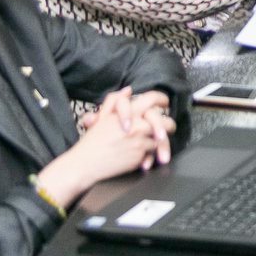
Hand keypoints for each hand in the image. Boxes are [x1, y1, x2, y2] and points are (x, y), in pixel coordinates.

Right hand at [37, 88, 167, 205]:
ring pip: (162, 140)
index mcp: (129, 113)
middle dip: (168, 125)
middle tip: (167, 127)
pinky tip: (145, 159)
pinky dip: (150, 157)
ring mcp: (141, 141)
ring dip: (161, 143)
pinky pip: (153, 154)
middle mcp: (138, 125)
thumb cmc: (93, 141)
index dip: (162, 99)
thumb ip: (115, 102)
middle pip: (167, 122)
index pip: (152, 99)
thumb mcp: (102, 117)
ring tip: (159, 145)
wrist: (86, 164)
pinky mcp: (140, 156)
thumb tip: (128, 91)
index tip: (165, 103)